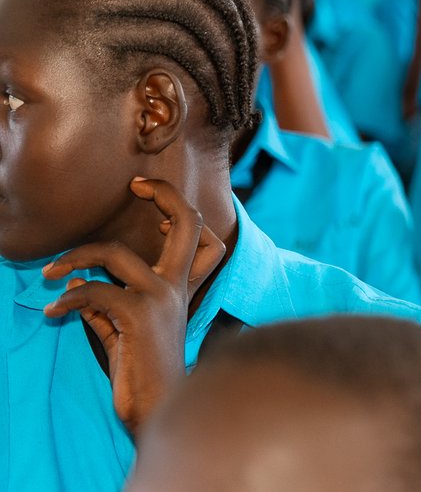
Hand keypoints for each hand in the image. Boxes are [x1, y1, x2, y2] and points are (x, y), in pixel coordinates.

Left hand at [42, 178, 226, 435]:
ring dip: (73, 258)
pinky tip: (52, 313)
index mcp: (180, 288)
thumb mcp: (124, 331)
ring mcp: (161, 297)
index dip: (178, 208)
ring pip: (114, 253)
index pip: (201, 237)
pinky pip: (91, 290)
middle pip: (189, 223)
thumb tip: (79, 288)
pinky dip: (65, 299)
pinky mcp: (138, 313)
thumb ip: (108, 305)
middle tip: (135, 184)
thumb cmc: (140, 372)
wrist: (154, 407)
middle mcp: (177, 286)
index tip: (147, 196)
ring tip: (48, 274)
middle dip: (164, 193)